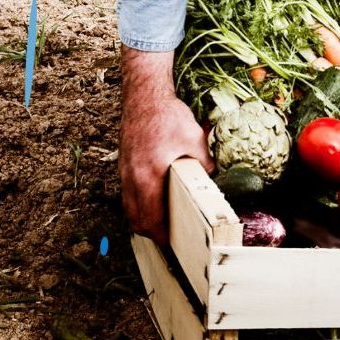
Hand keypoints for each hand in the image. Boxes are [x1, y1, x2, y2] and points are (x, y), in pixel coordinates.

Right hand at [119, 47, 213, 243]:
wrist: (144, 94)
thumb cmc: (167, 115)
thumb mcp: (194, 139)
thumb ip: (205, 163)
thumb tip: (216, 181)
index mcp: (148, 175)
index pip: (151, 219)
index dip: (162, 236)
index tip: (173, 245)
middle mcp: (132, 177)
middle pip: (136, 219)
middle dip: (151, 233)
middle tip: (169, 239)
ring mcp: (125, 171)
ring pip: (129, 207)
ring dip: (143, 219)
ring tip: (162, 224)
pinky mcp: (124, 164)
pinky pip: (127, 194)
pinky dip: (138, 204)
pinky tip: (152, 201)